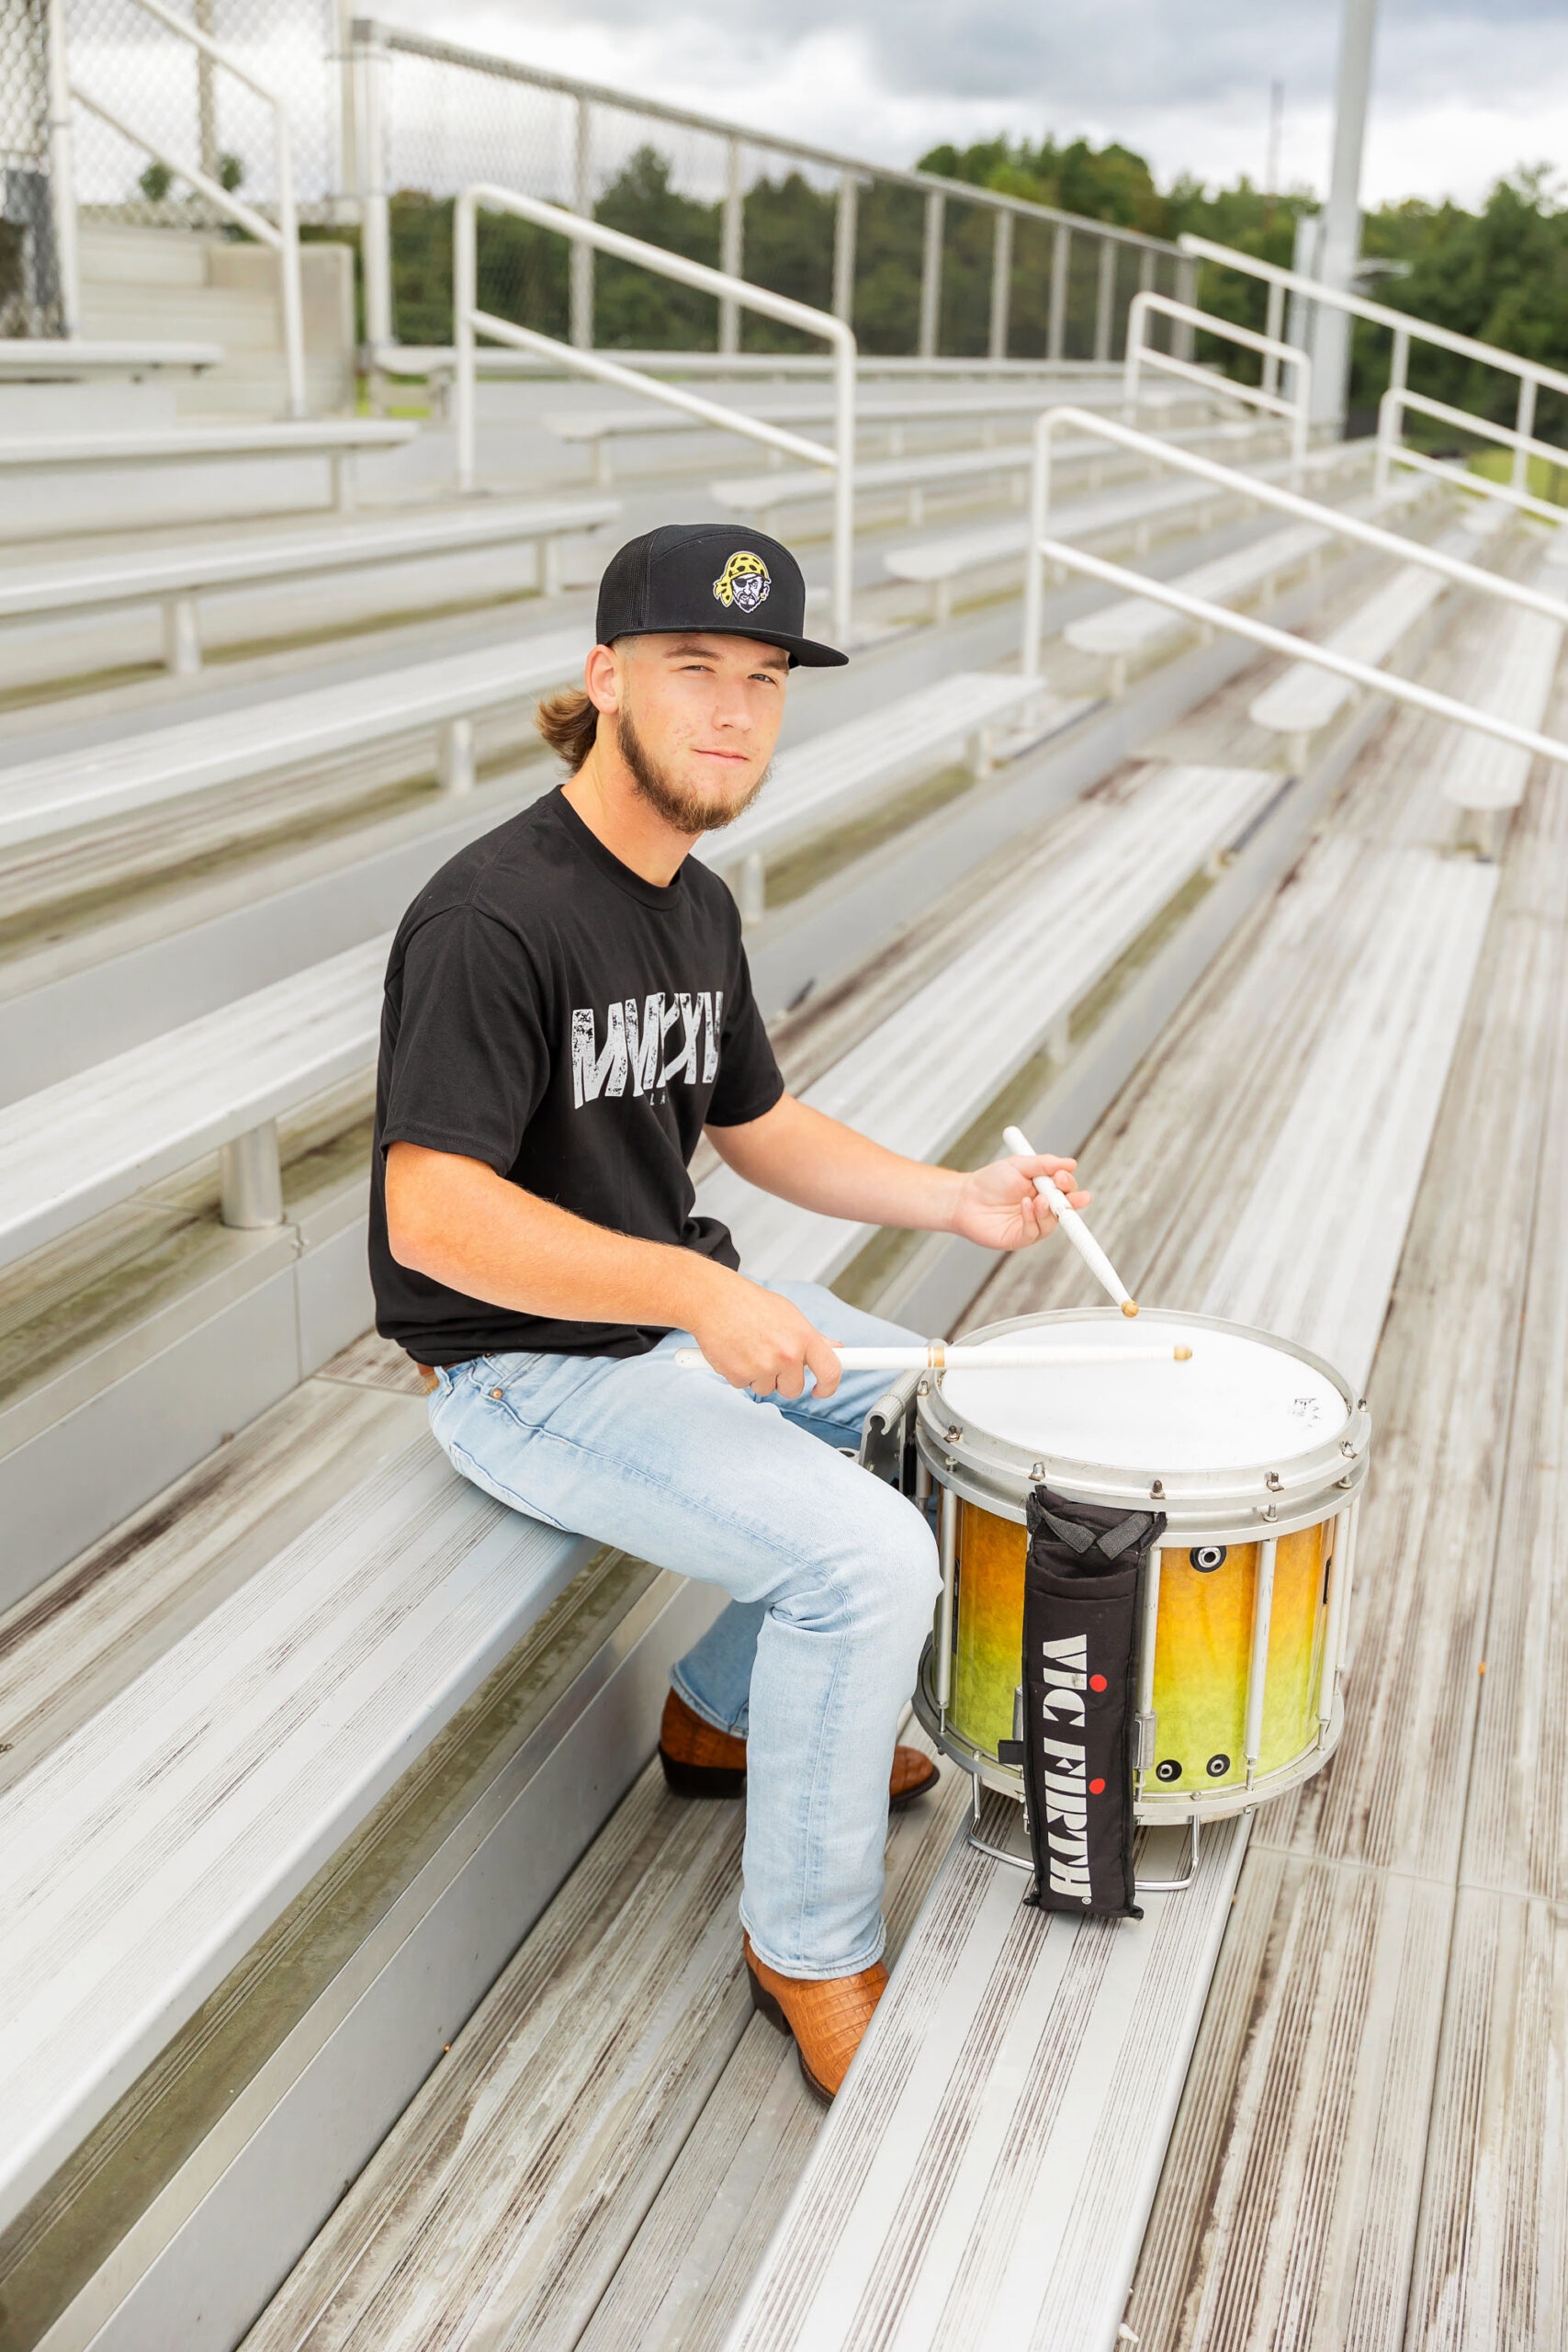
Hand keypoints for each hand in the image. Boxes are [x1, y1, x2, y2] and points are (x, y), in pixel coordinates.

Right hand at [687, 1269, 842, 1398]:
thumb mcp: (788, 1314)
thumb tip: (835, 1349)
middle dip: (783, 1380)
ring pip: (767, 1389)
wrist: (713, 1299)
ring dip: (758, 1376)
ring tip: (747, 1348)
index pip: (830, 1371)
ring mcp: (763, 1367)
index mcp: (803, 1337)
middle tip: (769, 1358)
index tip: (821, 1390)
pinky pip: (744, 1385)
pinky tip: (733, 1351)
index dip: (829, 1387)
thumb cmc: (749, 1303)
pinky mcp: (739, 1375)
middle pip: (794, 1389)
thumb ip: (811, 1337)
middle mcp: (787, 1355)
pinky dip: (738, 1373)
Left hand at [948, 1153, 1089, 1252]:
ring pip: (1052, 1222)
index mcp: (1044, 1189)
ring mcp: (1032, 1224)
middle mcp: (1041, 1208)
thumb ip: (1044, 1164)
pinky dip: (1032, 1218)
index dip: (1069, 1185)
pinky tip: (1025, 1205)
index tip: (1063, 1177)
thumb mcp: (1018, 1165)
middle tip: (1074, 1197)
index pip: (1066, 1189)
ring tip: (1039, 1198)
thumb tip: (1070, 1163)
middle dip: (1073, 1202)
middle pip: (1066, 1209)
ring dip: (1049, 1210)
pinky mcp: (1020, 1238)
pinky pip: (1034, 1232)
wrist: (964, 1198)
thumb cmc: (989, 1181)